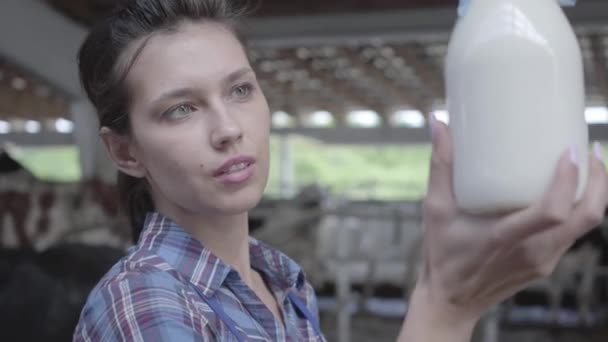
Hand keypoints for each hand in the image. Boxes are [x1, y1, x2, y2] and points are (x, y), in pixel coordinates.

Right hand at [414, 116, 607, 325]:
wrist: (451, 302)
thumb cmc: (442, 255)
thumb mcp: (435, 209)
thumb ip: (440, 166)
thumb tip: (438, 123)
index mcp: (506, 238)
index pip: (555, 212)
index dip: (570, 181)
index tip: (569, 152)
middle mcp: (534, 252)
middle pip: (587, 217)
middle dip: (599, 181)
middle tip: (590, 149)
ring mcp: (544, 261)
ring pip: (587, 226)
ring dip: (594, 193)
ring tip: (586, 164)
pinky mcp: (546, 264)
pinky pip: (574, 234)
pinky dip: (579, 208)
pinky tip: (567, 191)